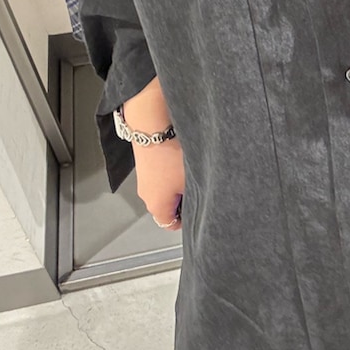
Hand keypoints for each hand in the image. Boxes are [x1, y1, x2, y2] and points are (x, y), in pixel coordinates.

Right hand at [122, 78, 184, 230]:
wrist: (151, 125)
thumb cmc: (172, 155)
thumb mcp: (193, 180)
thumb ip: (199, 197)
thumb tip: (206, 201)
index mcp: (157, 207)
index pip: (172, 224)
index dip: (187, 218)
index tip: (198, 208)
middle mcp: (147, 196)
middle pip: (168, 206)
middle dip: (183, 199)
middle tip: (198, 185)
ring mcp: (143, 180)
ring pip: (164, 189)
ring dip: (177, 183)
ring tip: (188, 169)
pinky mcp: (143, 165)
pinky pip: (160, 175)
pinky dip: (169, 171)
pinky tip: (178, 159)